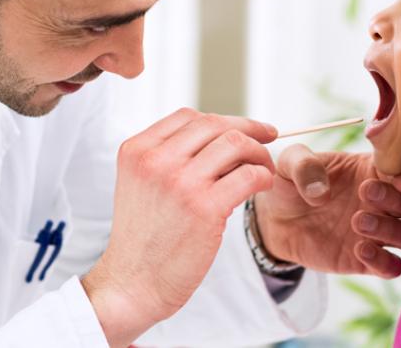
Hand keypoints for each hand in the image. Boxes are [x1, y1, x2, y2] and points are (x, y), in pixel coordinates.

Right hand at [80, 108, 277, 346]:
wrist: (131, 284)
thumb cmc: (143, 240)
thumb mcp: (141, 185)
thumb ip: (170, 159)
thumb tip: (221, 141)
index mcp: (137, 151)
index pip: (189, 117)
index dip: (224, 119)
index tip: (246, 128)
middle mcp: (155, 160)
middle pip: (215, 125)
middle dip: (248, 129)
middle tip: (268, 140)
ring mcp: (180, 182)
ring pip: (235, 144)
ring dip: (258, 153)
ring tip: (264, 169)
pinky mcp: (204, 207)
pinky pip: (248, 175)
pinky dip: (263, 176)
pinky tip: (263, 186)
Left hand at [254, 145, 400, 278]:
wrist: (274, 221)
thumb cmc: (289, 184)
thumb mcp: (289, 163)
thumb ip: (304, 164)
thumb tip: (322, 191)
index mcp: (372, 171)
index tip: (397, 179)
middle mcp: (382, 202)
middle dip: (400, 200)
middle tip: (365, 193)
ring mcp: (377, 233)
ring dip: (392, 230)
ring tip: (357, 222)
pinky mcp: (366, 261)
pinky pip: (393, 267)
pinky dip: (384, 262)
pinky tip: (359, 249)